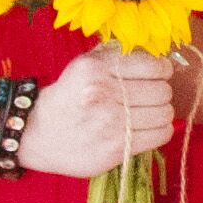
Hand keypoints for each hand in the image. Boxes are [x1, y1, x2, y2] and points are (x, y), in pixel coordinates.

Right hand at [20, 44, 175, 179]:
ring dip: (161, 113)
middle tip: (149, 97)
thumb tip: (161, 59)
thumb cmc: (69, 96)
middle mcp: (103, 93)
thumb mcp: (85, 65)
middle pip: (162, 91)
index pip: (154, 66)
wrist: (38, 133)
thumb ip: (118, 56)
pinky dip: (159, 131)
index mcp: (96, 68)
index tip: (159, 75)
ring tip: (147, 114)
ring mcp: (110, 122)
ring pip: (165, 114)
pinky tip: (145, 128)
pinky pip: (160, 135)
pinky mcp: (116, 147)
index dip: (162, 71)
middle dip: (160, 93)